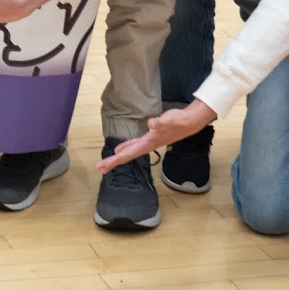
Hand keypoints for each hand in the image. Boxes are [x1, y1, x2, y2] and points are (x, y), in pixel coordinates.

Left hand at [97, 102, 217, 172]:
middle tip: (98, 168)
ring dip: (117, 157)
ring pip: (129, 152)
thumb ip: (160, 123)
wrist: (190, 122)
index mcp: (148, 144)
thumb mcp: (169, 120)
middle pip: (126, 156)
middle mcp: (147, 145)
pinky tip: (120, 149)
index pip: (128, 155)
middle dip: (112, 162)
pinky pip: (134, 145)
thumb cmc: (179, 121)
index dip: (115, 160)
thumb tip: (151, 124)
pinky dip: (126, 147)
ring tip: (106, 162)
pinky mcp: (150, 137)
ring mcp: (148, 142)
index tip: (103, 167)